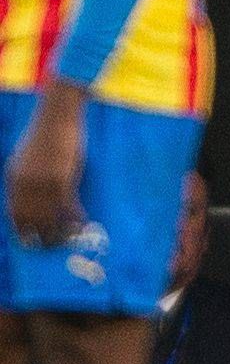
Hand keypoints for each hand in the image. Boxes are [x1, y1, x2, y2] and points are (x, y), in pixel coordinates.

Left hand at [7, 82, 85, 248]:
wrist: (58, 116)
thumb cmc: (46, 133)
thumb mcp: (26, 157)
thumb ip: (27, 177)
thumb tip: (33, 197)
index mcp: (14, 179)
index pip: (14, 213)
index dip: (22, 231)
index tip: (31, 242)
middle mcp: (24, 185)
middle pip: (31, 220)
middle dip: (41, 237)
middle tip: (53, 247)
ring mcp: (42, 184)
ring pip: (49, 218)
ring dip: (60, 233)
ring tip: (69, 240)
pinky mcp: (61, 180)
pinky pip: (67, 208)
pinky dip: (75, 219)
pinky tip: (82, 225)